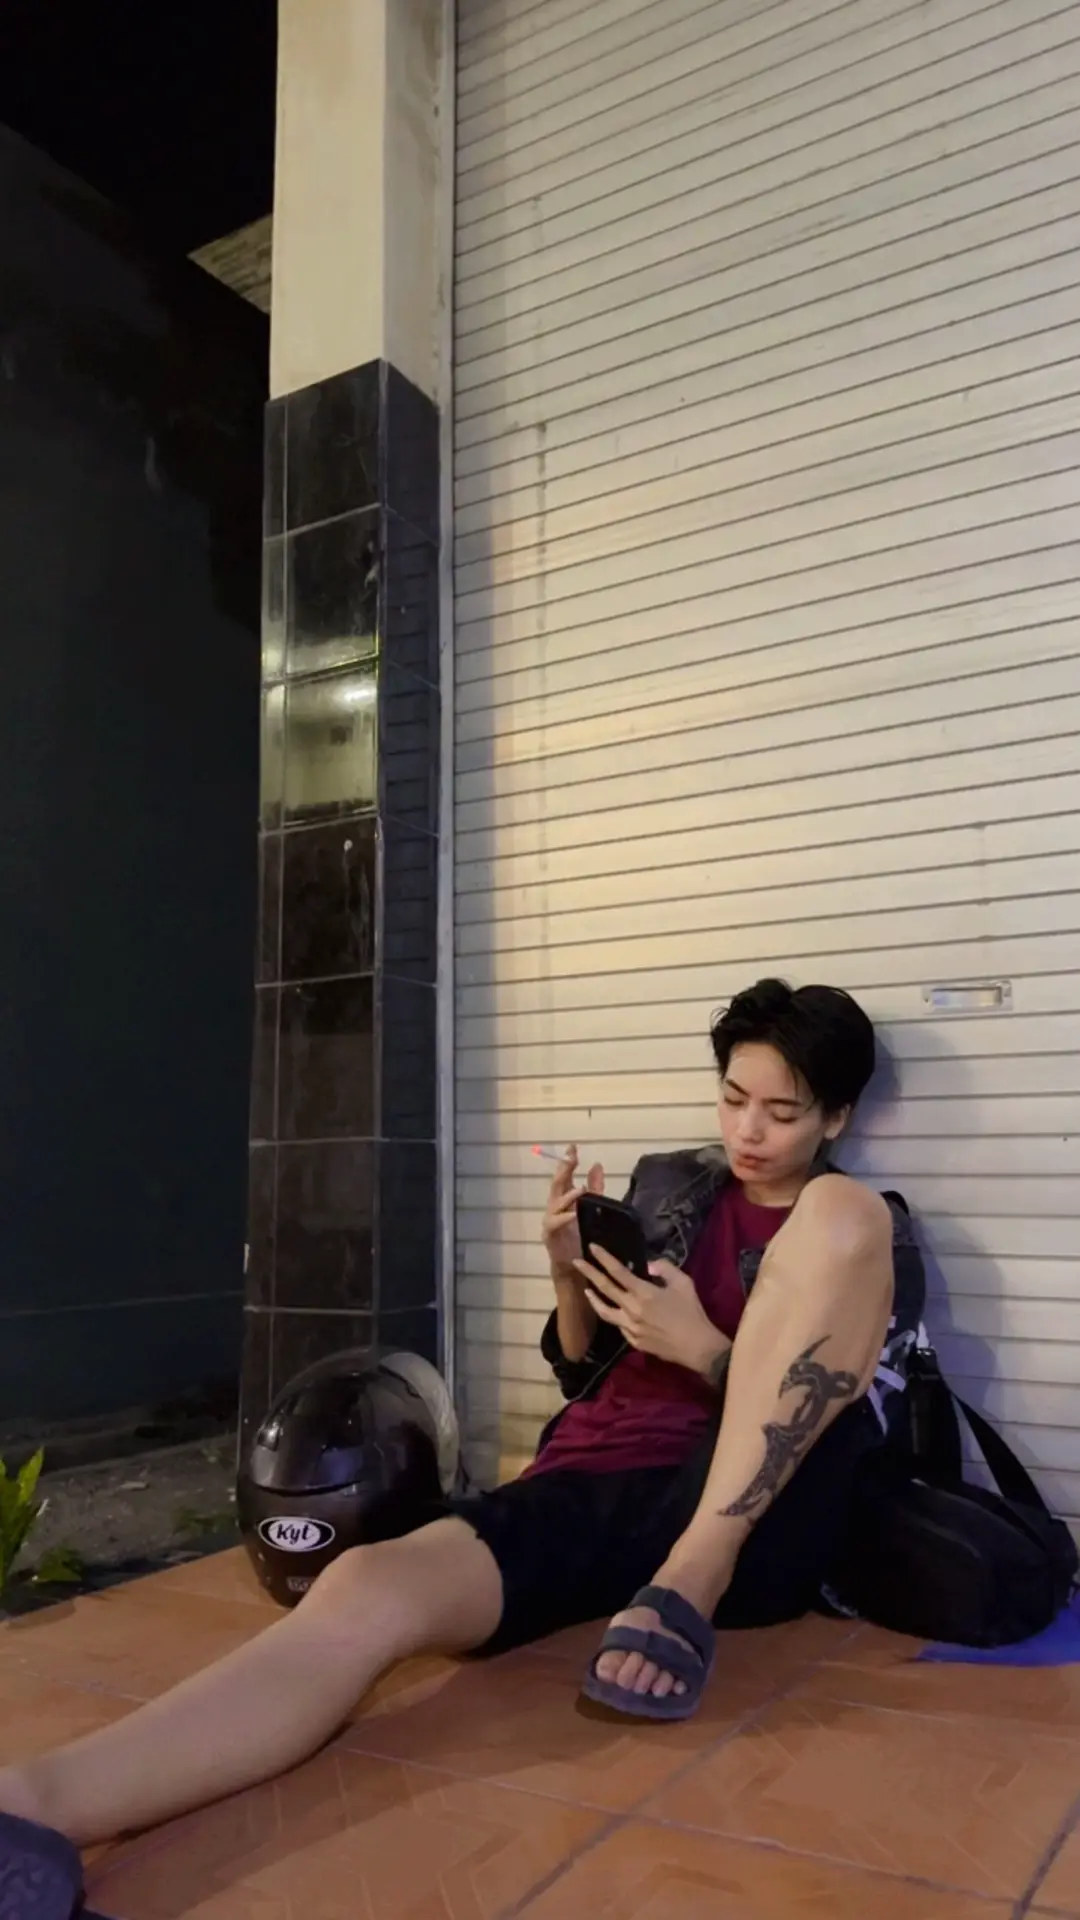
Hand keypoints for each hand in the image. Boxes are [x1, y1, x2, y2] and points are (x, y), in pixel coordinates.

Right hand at [541, 1146, 604, 1276]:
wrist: (574, 1265)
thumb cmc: (581, 1236)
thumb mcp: (592, 1208)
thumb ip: (594, 1187)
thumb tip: (597, 1164)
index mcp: (565, 1199)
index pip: (565, 1176)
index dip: (568, 1162)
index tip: (573, 1148)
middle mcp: (556, 1206)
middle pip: (557, 1185)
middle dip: (563, 1171)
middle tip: (570, 1158)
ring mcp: (551, 1220)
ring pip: (555, 1203)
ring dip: (567, 1196)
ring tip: (579, 1190)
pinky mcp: (550, 1235)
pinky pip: (555, 1223)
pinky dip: (564, 1218)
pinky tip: (574, 1214)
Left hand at [574, 1248, 729, 1381]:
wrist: (696, 1346)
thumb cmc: (691, 1312)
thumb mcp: (683, 1283)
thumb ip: (665, 1269)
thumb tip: (649, 1265)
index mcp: (643, 1292)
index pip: (618, 1271)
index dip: (603, 1258)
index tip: (592, 1247)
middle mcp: (631, 1309)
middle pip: (605, 1288)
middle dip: (589, 1272)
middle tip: (576, 1262)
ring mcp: (630, 1327)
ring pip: (604, 1311)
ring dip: (593, 1298)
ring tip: (586, 1289)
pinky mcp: (633, 1341)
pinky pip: (619, 1326)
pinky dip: (614, 1316)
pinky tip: (614, 1312)